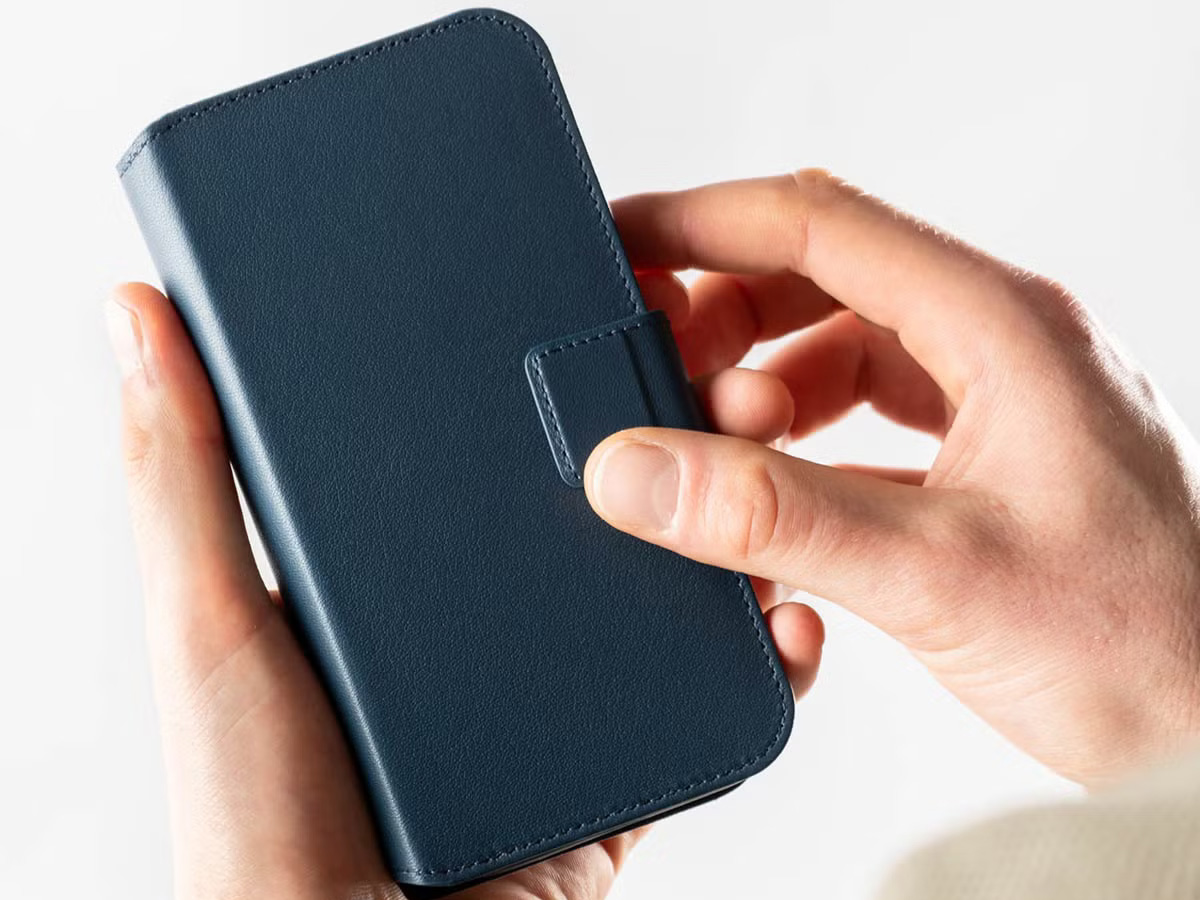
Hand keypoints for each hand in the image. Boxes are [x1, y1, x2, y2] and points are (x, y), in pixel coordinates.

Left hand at [105, 282, 823, 898]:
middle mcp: (487, 629)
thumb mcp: (212, 627)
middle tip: (707, 360)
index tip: (597, 289)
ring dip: (729, 522)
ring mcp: (558, 698)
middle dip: (667, 422)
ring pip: (664, 589)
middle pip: (595, 501)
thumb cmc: (260, 821)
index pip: (482, 444)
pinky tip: (783, 612)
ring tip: (765, 446)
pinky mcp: (617, 773)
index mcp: (403, 576)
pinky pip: (703, 705)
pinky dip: (754, 660)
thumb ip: (180, 478)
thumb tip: (134, 315)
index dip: (541, 364)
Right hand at [587, 171, 1199, 787]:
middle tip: (652, 375)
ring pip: (838, 353)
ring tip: (714, 456)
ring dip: (760, 394)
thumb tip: (638, 469)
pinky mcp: (981, 465)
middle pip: (824, 282)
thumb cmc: (1141, 652)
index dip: (705, 223)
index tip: (623, 245)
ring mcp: (994, 406)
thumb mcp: (936, 574)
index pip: (824, 226)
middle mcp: (1001, 348)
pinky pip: (863, 422)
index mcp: (1005, 329)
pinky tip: (769, 501)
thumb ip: (774, 516)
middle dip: (724, 321)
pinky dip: (799, 449)